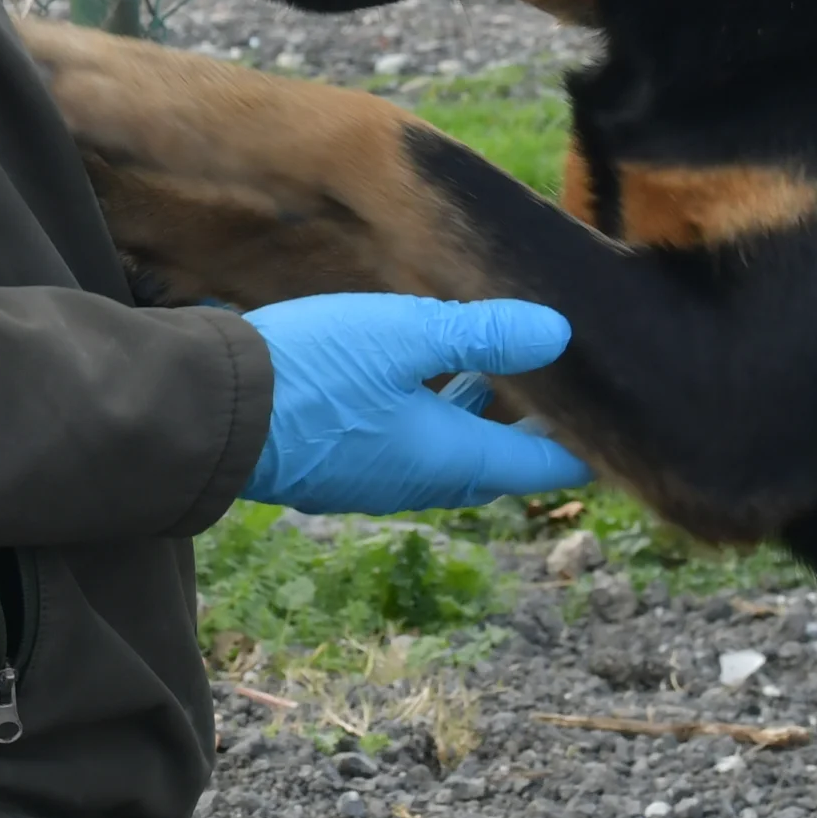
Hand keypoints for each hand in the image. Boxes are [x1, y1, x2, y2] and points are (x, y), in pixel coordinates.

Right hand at [242, 294, 592, 514]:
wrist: (207, 412)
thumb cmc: (313, 373)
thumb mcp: (405, 335)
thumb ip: (484, 334)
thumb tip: (558, 334)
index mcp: (448, 462)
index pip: (538, 467)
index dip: (577, 447)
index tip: (609, 423)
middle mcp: (413, 483)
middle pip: (491, 462)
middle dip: (525, 427)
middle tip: (556, 386)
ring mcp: (367, 479)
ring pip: (440, 452)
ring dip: (472, 415)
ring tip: (491, 371)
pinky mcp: (328, 464)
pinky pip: (396, 444)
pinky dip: (424, 413)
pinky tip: (409, 374)